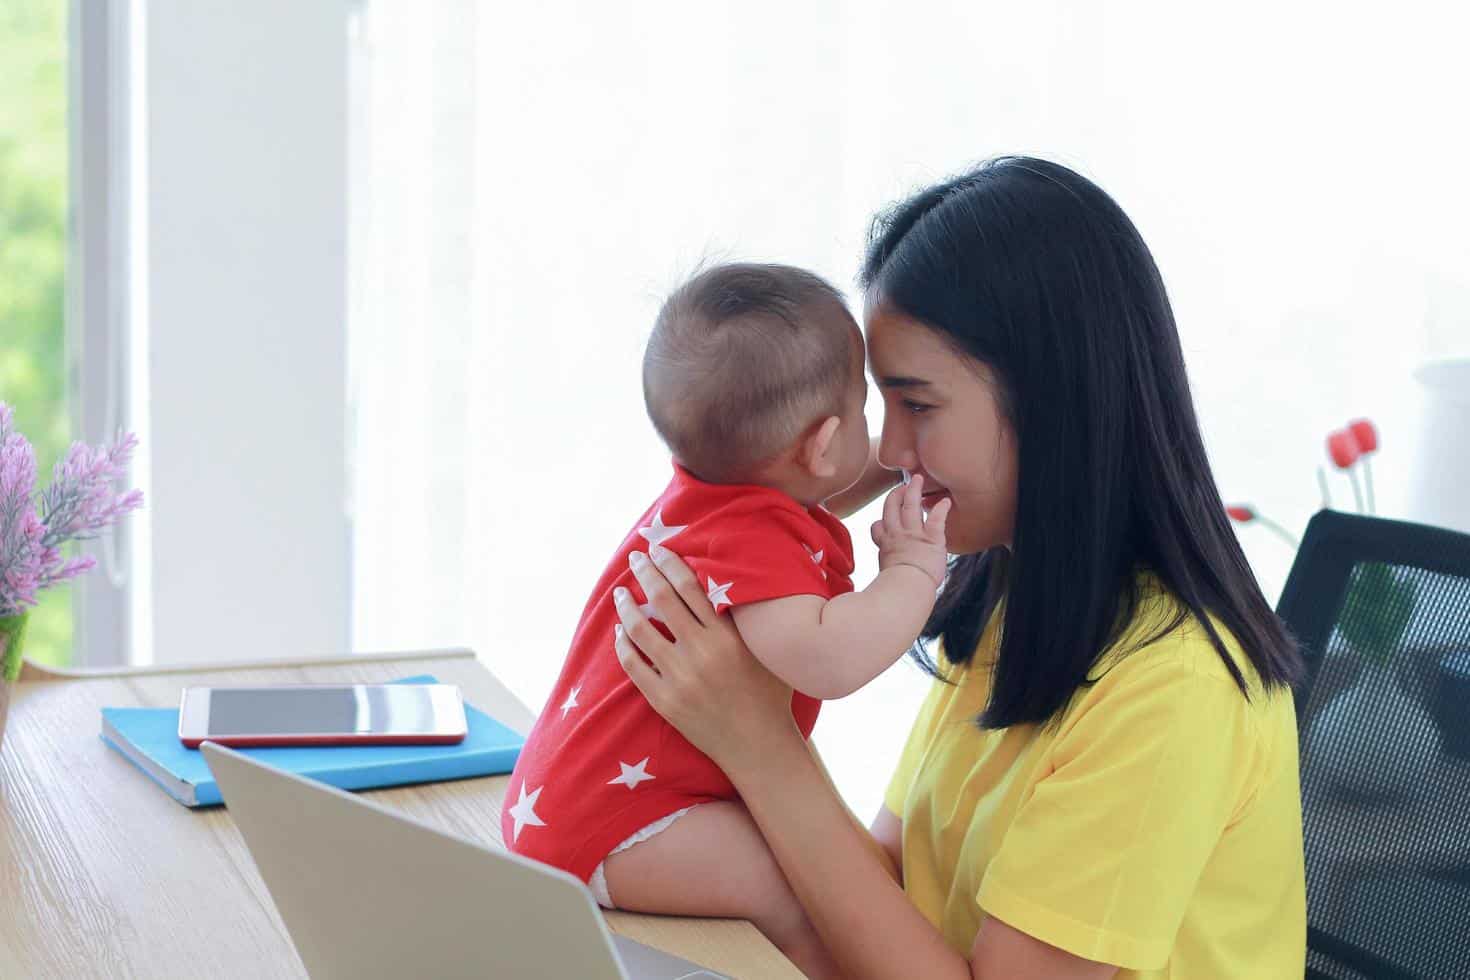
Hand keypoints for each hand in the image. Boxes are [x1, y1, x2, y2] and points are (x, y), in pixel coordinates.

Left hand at [613, 546, 799, 772]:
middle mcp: (701, 653)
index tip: (658, 549)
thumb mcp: (767, 650)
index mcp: (727, 637)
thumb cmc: (770, 696)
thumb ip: (747, 620)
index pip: (691, 588)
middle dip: (645, 573)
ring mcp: (679, 678)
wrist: (759, 746)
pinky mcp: (665, 701)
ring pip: (641, 630)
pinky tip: (620, 633)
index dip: (670, 564)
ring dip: (627, 607)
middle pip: (663, 600)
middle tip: (635, 558)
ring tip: (620, 594)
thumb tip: (732, 583)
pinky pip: (634, 665)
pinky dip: (623, 644)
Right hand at [871, 473, 949, 587]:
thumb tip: (878, 590)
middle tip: (901, 486)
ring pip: (910, 506)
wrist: (906, 589)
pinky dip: (941, 509)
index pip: (877, 528)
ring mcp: (913, 535)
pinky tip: (945, 501)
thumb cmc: (895, 590)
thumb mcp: (882, 581)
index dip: (880, 523)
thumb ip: (883, 577)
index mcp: (886, 547)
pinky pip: (936, 519)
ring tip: (917, 479)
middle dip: (895, 495)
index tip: (883, 521)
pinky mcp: (931, 538)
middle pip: (891, 508)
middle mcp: (897, 536)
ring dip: (913, 491)